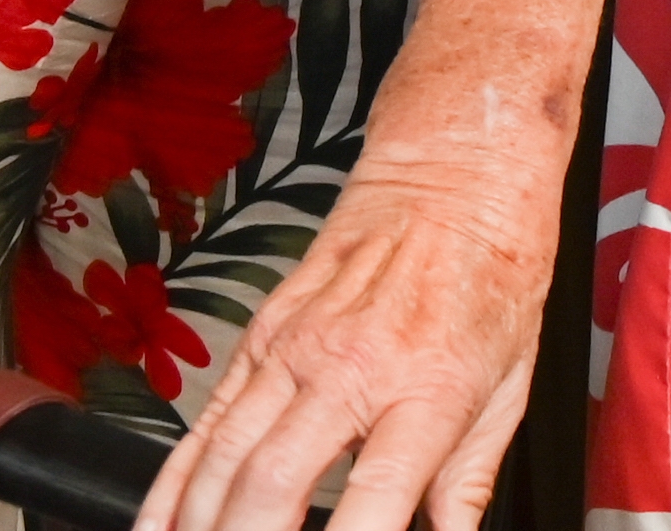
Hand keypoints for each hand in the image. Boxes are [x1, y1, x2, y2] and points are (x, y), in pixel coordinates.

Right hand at [134, 147, 554, 530]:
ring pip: (223, 459)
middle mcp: (352, 365)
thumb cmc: (492, 276)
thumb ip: (468, 484)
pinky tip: (159, 527)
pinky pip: (203, 424)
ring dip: (205, 525)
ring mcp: (296, 347)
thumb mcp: (510, 385)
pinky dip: (172, 487)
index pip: (374, 496)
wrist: (456, 176)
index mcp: (429, 386)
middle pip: (271, 484)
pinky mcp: (261, 336)